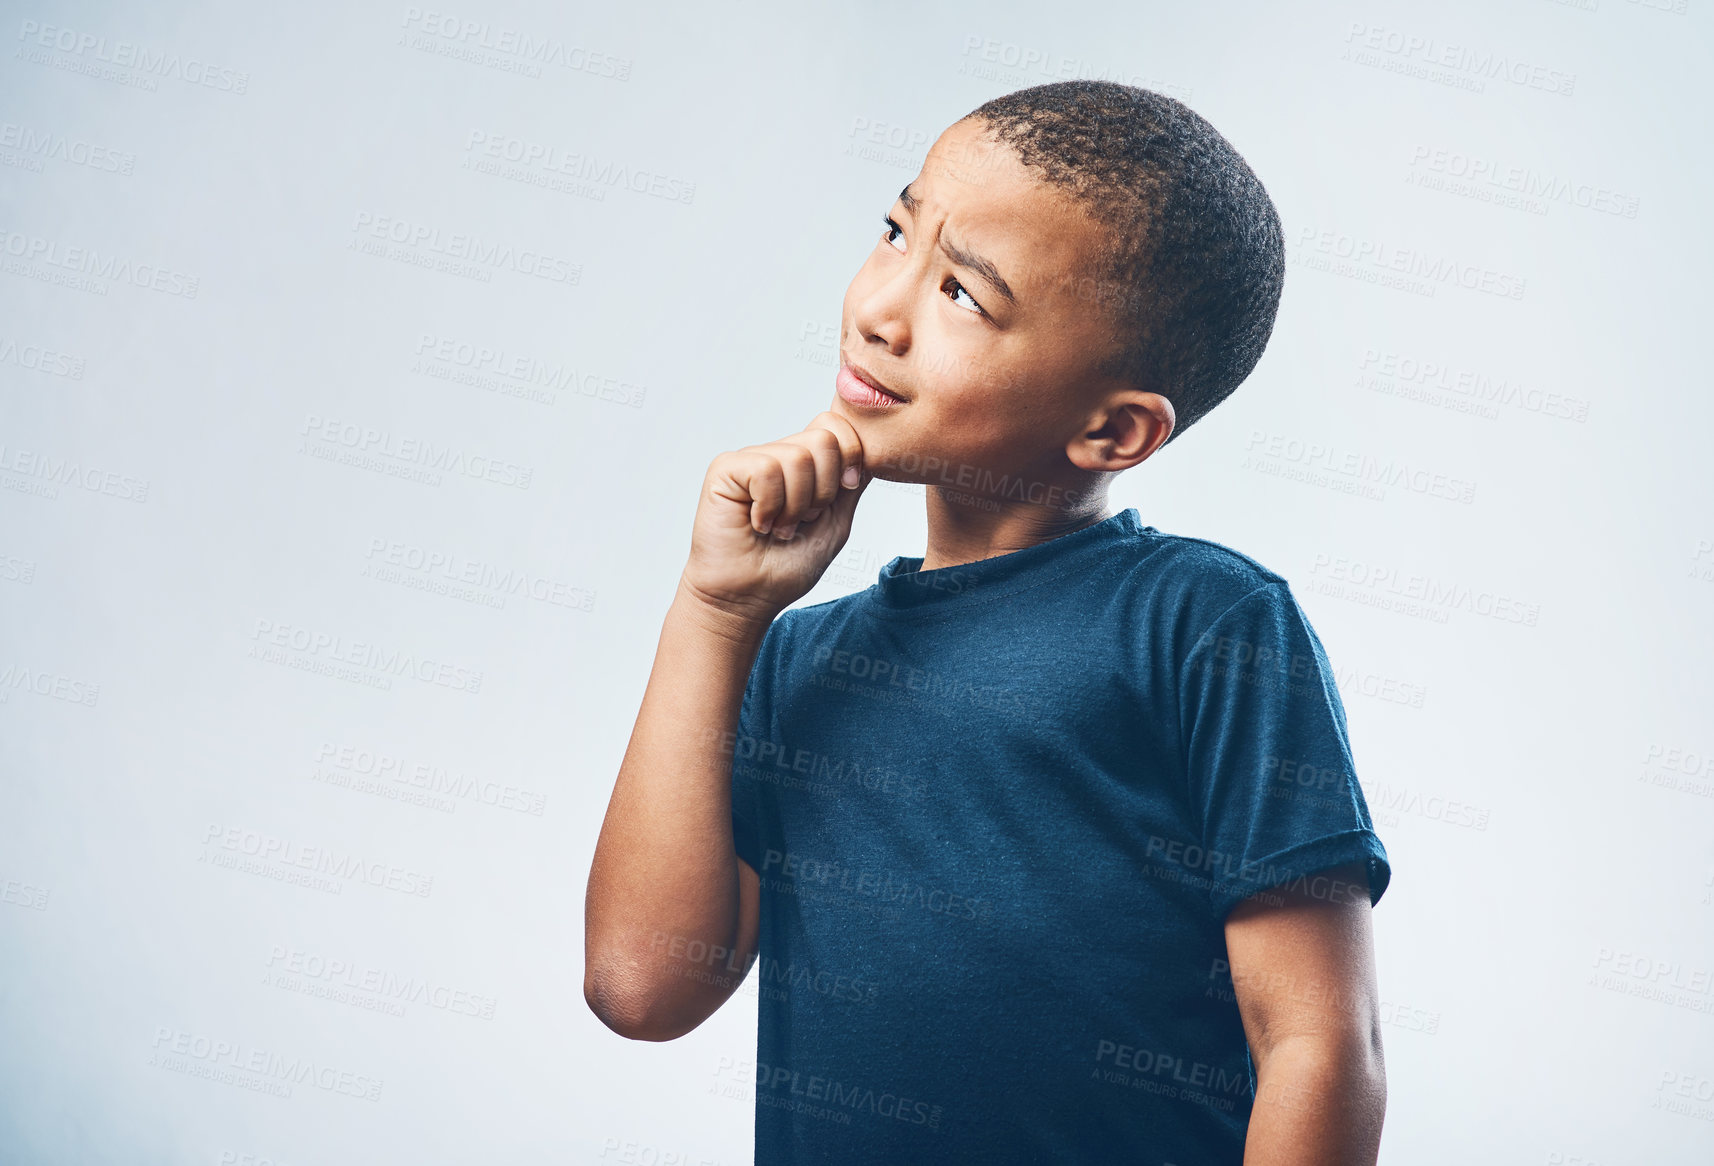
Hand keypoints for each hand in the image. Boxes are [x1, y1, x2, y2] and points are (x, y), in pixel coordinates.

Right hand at [680, 411, 872, 620]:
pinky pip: (766, 470)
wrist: (748, 597)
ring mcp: (751, 459)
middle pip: (823, 439)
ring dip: (795, 507)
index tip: (846, 489)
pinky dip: (769, 507)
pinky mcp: (725, 469)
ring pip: (797, 458)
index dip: (851, 455)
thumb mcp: (836, 521)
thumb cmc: (787, 566)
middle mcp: (778, 454)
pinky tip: (757, 524)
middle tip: (802, 520)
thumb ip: (851, 484)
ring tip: (778, 528)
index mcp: (805, 463)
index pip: (836, 426)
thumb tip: (872, 448)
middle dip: (823, 491)